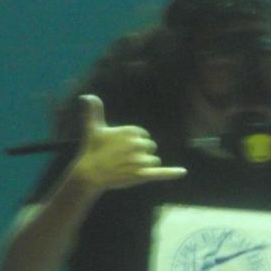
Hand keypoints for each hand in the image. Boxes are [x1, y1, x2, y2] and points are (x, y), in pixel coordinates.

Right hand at [70, 94, 186, 192]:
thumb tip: (87, 95)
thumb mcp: (93, 127)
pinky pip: (161, 172)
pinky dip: (172, 173)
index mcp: (131, 131)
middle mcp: (138, 144)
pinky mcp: (142, 175)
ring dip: (145, 165)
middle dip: (140, 153)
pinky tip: (183, 172)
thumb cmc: (92, 149)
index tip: (121, 148)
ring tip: (128, 168)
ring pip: (154, 161)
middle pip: (151, 147)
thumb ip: (94, 110)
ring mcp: (140, 160)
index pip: (144, 135)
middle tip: (123, 159)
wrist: (89, 173)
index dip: (134, 142)